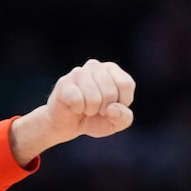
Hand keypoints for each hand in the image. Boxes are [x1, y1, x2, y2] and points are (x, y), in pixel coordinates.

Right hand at [9, 60, 134, 163]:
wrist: (67, 125)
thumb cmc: (94, 119)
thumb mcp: (116, 123)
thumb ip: (124, 118)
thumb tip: (112, 109)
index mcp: (112, 70)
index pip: (126, 84)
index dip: (121, 102)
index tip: (112, 106)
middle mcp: (95, 66)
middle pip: (110, 92)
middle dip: (104, 109)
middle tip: (95, 109)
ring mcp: (78, 72)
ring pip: (94, 98)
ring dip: (90, 110)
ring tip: (85, 108)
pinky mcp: (64, 82)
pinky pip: (78, 100)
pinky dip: (77, 109)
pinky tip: (74, 106)